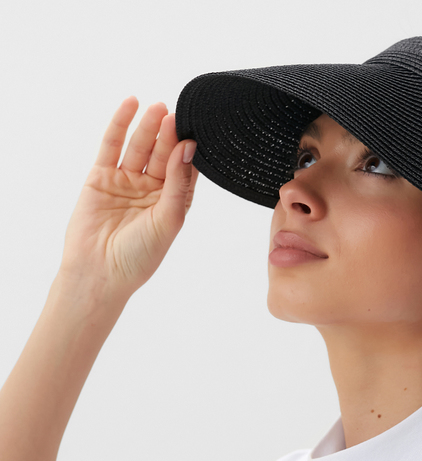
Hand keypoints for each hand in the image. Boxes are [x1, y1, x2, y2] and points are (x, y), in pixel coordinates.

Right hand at [58, 96, 198, 303]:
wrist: (100, 273)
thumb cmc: (140, 255)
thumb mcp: (168, 218)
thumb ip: (178, 182)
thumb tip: (188, 147)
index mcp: (172, 202)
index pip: (184, 169)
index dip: (189, 150)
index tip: (198, 129)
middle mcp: (151, 189)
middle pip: (163, 154)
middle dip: (170, 135)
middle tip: (177, 114)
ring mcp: (126, 182)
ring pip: (140, 147)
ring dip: (148, 126)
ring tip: (158, 107)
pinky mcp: (101, 177)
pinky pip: (111, 146)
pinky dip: (120, 125)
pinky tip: (130, 105)